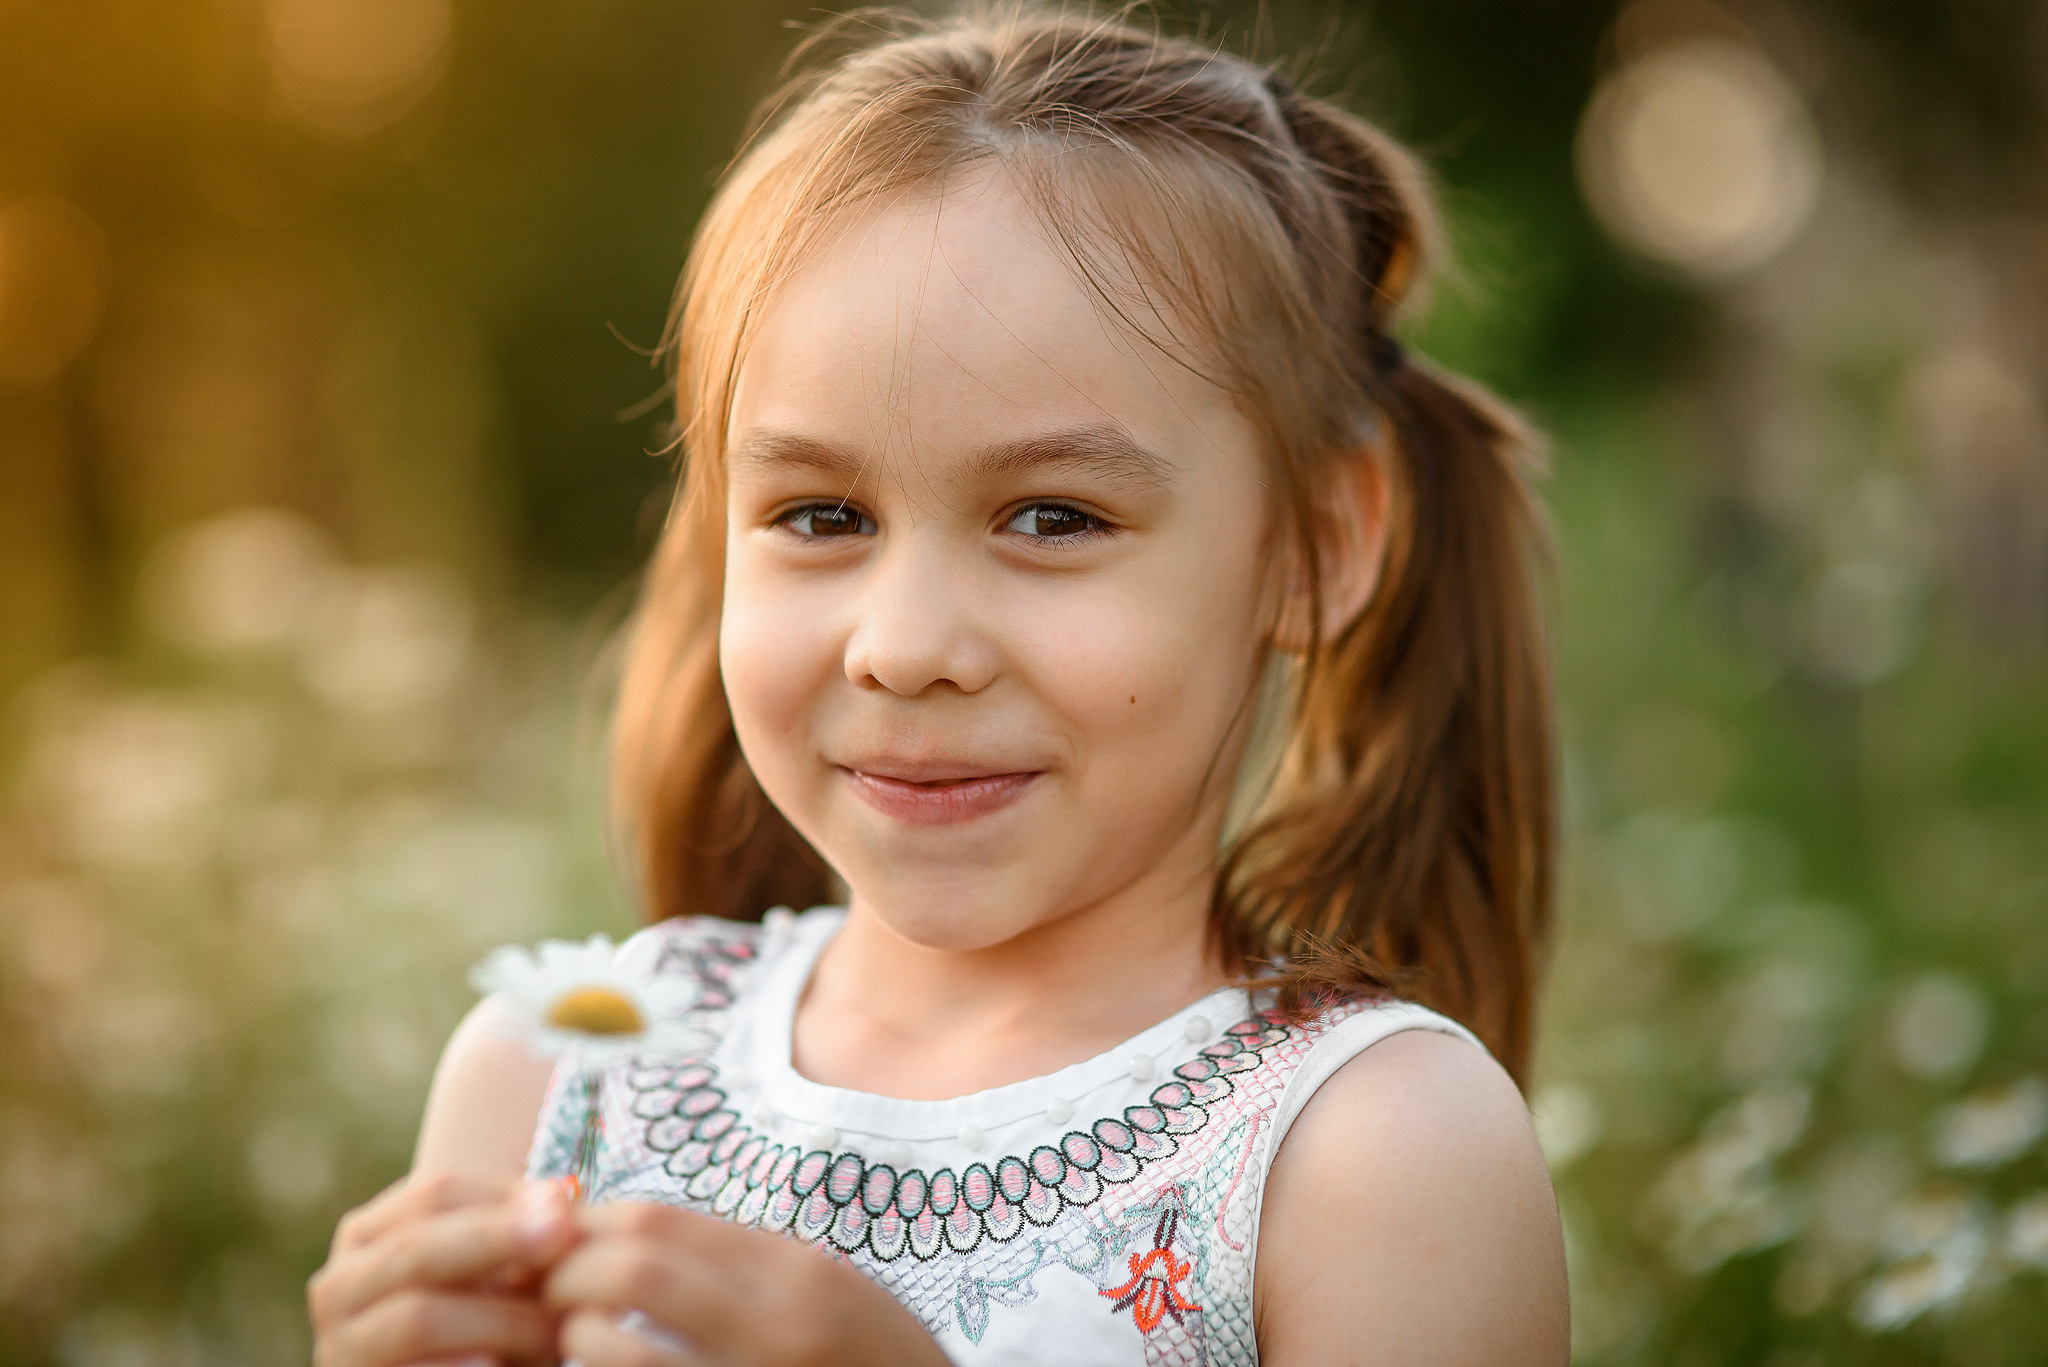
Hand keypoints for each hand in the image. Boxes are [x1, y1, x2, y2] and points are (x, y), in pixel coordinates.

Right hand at [309, 1173, 581, 1366]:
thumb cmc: (478, 1320)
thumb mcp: (490, 1270)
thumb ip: (519, 1234)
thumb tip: (560, 1200)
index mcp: (370, 1234)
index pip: (434, 1193)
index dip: (503, 1197)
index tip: (565, 1206)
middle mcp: (340, 1284)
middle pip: (420, 1247)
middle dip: (497, 1239)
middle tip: (562, 1235)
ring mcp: (343, 1345)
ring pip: (419, 1317)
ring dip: (497, 1321)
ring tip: (555, 1329)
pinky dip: (455, 1366)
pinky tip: (492, 1364)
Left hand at [544, 1202, 950, 1366]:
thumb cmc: (876, 1364)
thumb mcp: (830, 1294)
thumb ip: (747, 1263)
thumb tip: (639, 1232)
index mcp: (796, 1274)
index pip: (657, 1221)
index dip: (590, 1226)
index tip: (565, 1241)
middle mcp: (774, 1325)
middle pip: (627, 1266)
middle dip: (565, 1275)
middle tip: (550, 1293)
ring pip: (608, 1344)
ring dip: (574, 1340)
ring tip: (578, 1343)